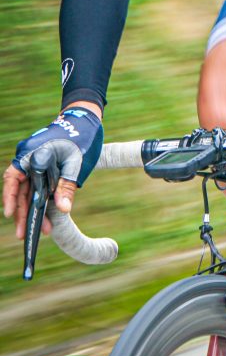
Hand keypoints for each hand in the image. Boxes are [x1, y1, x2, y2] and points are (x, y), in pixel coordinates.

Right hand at [3, 105, 102, 238]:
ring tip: (43, 230)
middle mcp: (29, 157)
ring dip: (33, 209)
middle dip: (23, 212)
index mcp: (33, 152)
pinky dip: (40, 200)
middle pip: (19, 189)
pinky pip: (36, 186)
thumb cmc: (81, 137)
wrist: (85, 120)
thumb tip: (63, 210)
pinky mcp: (42, 167)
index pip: (13, 176)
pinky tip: (46, 215)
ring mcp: (35, 162)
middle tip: (25, 234)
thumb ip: (67, 185)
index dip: (9, 196)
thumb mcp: (76, 162)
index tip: (10, 214)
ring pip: (28, 190)